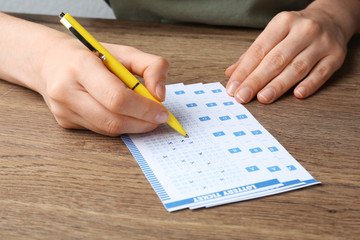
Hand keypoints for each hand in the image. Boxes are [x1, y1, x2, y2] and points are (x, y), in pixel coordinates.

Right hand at [39, 40, 169, 135]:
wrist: (50, 61)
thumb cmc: (91, 55)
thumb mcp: (124, 51)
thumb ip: (151, 66)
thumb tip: (160, 95)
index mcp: (81, 66)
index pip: (117, 97)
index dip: (144, 109)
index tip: (163, 112)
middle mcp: (66, 90)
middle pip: (112, 119)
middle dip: (142, 123)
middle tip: (159, 119)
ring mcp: (63, 110)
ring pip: (107, 129)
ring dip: (134, 127)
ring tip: (147, 117)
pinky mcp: (65, 122)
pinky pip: (100, 130)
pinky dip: (119, 126)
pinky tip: (126, 116)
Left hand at [225, 0, 358, 103]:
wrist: (330, 19)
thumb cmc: (295, 30)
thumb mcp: (273, 34)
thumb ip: (251, 55)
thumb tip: (231, 74)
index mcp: (282, 22)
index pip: (258, 50)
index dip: (244, 71)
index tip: (233, 88)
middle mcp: (303, 30)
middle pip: (276, 60)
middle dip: (256, 81)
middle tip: (243, 97)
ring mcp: (321, 43)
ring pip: (297, 68)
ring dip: (278, 85)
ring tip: (263, 98)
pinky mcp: (336, 56)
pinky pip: (321, 73)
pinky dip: (309, 84)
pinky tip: (297, 94)